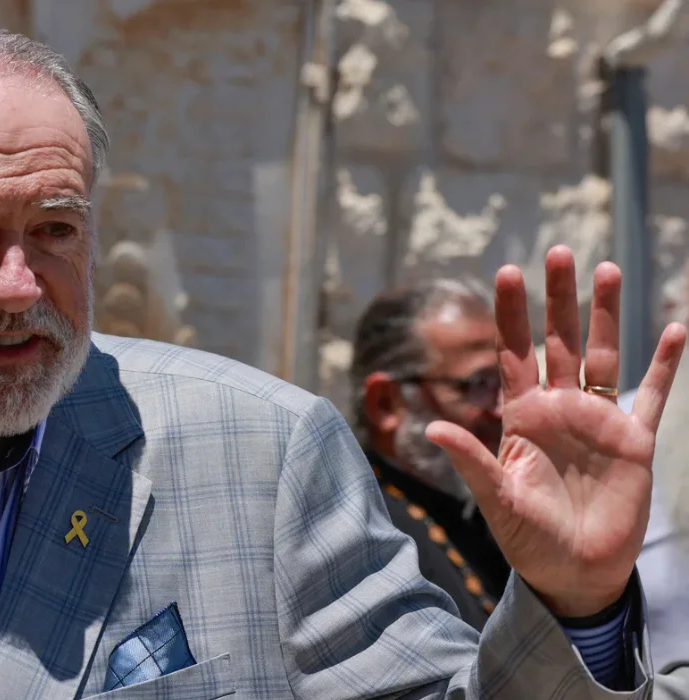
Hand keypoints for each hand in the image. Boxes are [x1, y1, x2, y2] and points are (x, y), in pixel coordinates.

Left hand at [425, 245, 686, 617]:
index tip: (506, 271)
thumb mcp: (496, 499)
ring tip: (608, 269)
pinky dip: (666, 365)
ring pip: (603, 356)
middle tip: (558, 251)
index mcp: (522, 417)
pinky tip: (676, 328)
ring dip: (606, 315)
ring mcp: (598, 421)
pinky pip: (653, 395)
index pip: (513, 354)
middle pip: (559, 341)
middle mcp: (559, 409)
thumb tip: (434, 427)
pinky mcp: (634, 442)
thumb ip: (471, 460)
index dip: (509, 315)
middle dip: (558, 298)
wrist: (574, 572)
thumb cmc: (528, 539)